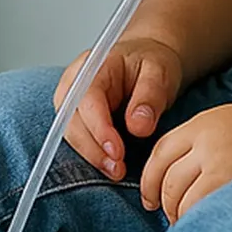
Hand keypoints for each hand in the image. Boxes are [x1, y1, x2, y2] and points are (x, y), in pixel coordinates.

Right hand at [55, 36, 184, 178]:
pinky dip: (92, 154)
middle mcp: (76, 82)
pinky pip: (77, 139)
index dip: (99, 129)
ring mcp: (73, 100)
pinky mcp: (78, 117)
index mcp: (94, 65)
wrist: (148, 60)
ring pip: (71, 133)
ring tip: (117, 171)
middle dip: (93, 149)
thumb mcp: (160, 72)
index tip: (118, 153)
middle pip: (71, 120)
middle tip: (118, 169)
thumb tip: (138, 126)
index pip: (87, 99)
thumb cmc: (150, 61)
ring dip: (91, 155)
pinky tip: (110, 165)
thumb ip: (150, 96)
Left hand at [141, 98, 231, 221]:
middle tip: (173, 218)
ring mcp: (222, 161)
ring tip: (192, 224)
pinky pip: (204, 208)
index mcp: (202, 123)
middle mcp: (207, 140)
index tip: (150, 200)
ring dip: (181, 216)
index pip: (160, 153)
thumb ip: (199, 144)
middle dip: (165, 204)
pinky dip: (199, 221)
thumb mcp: (227, 124)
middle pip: (168, 179)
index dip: (149, 180)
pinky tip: (207, 225)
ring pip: (182, 198)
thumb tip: (172, 183)